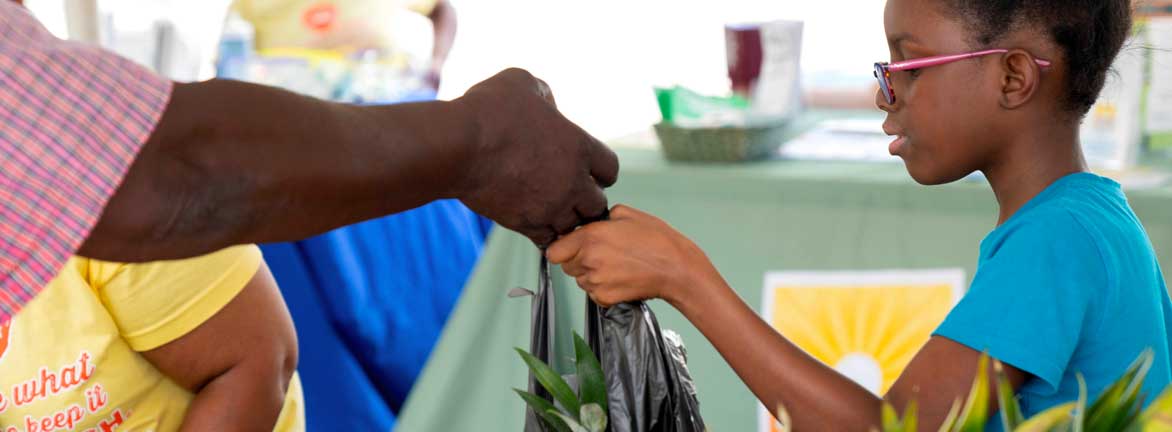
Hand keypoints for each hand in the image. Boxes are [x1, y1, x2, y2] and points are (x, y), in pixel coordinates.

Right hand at [453, 68, 618, 245]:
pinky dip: (543, 233)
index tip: (583, 167)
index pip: (610, 169)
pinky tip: (532, 219)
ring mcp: (550, 207)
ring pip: (573, 226)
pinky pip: (547, 239)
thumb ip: (544, 96)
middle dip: (585, 198)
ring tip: (548, 207)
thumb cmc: (490, 110)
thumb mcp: (523, 83)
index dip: (597, 169)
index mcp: (580, 147)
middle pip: (598, 204)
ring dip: (564, 218)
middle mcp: (572, 182)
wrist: (458, 146)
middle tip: (566, 190)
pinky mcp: (525, 224)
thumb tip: (547, 106)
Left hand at [546, 205, 720, 307]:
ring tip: (615, 265)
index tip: (571, 246)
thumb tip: (592, 221)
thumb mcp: (627, 214)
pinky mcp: (605, 298)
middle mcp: (589, 260)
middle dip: (577, 259)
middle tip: (600, 254)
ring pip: (580, 280)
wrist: (677, 269)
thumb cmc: (657, 241)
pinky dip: (602, 287)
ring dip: (590, 273)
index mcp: (591, 237)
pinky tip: (619, 277)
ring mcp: (596, 282)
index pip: (553, 251)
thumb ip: (602, 216)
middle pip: (565, 266)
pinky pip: (593, 293)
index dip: (562, 247)